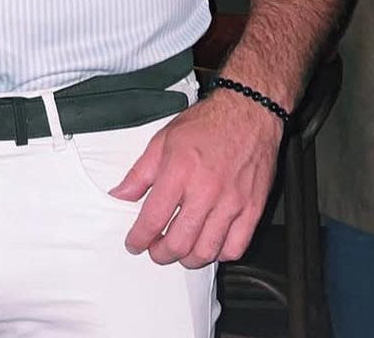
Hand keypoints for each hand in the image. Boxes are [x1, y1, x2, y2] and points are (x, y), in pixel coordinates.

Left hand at [110, 89, 282, 266]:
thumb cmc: (207, 124)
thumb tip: (120, 194)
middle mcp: (205, 191)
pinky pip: (235, 248)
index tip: (134, 243)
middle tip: (155, 250)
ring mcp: (232, 203)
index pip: (152, 218)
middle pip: (179, 242)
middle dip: (160, 254)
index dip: (139, 238)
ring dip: (187, 259)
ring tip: (179, 251)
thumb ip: (139, 172)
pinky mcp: (253, 210)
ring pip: (206, 251)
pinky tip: (209, 245)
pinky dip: (218, 254)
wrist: (248, 114)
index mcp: (179, 172)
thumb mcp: (163, 140)